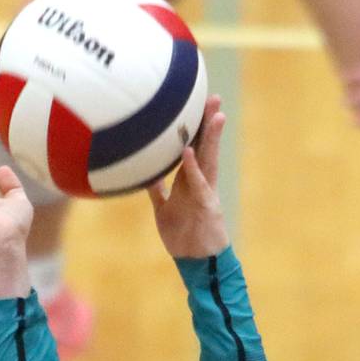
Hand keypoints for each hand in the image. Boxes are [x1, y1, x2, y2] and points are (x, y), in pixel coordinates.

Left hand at [147, 95, 228, 258]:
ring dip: (211, 137)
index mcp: (192, 182)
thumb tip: (145, 175)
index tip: (194, 105)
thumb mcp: (164, 210)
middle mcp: (201, 183)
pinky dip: (193, 168)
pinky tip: (188, 151)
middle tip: (213, 96)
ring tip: (214, 114)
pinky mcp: (206, 207)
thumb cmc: (183, 238)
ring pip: (209, 160)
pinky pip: (198, 184)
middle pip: (206, 147)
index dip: (195, 128)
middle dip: (209, 123)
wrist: (197, 264)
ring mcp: (206, 193)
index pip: (195, 149)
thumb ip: (157, 191)